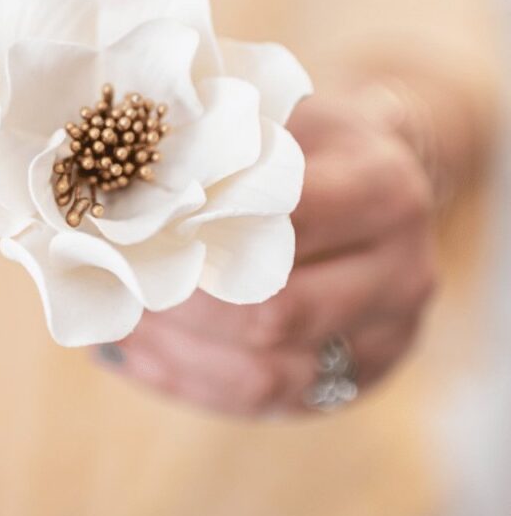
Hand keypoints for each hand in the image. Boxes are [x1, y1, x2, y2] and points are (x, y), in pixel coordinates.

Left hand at [96, 92, 437, 414]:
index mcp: (381, 190)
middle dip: (179, 307)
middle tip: (115, 287)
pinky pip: (268, 400)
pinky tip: (144, 355)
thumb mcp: (283, 115)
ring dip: (177, 354)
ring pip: (267, 372)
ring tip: (119, 326)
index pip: (280, 222)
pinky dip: (195, 382)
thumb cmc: (314, 143)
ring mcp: (388, 335)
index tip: (129, 232)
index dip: (197, 232)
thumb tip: (121, 189)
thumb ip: (220, 144)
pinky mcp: (362, 376)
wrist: (384, 183)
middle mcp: (401, 270)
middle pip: (275, 311)